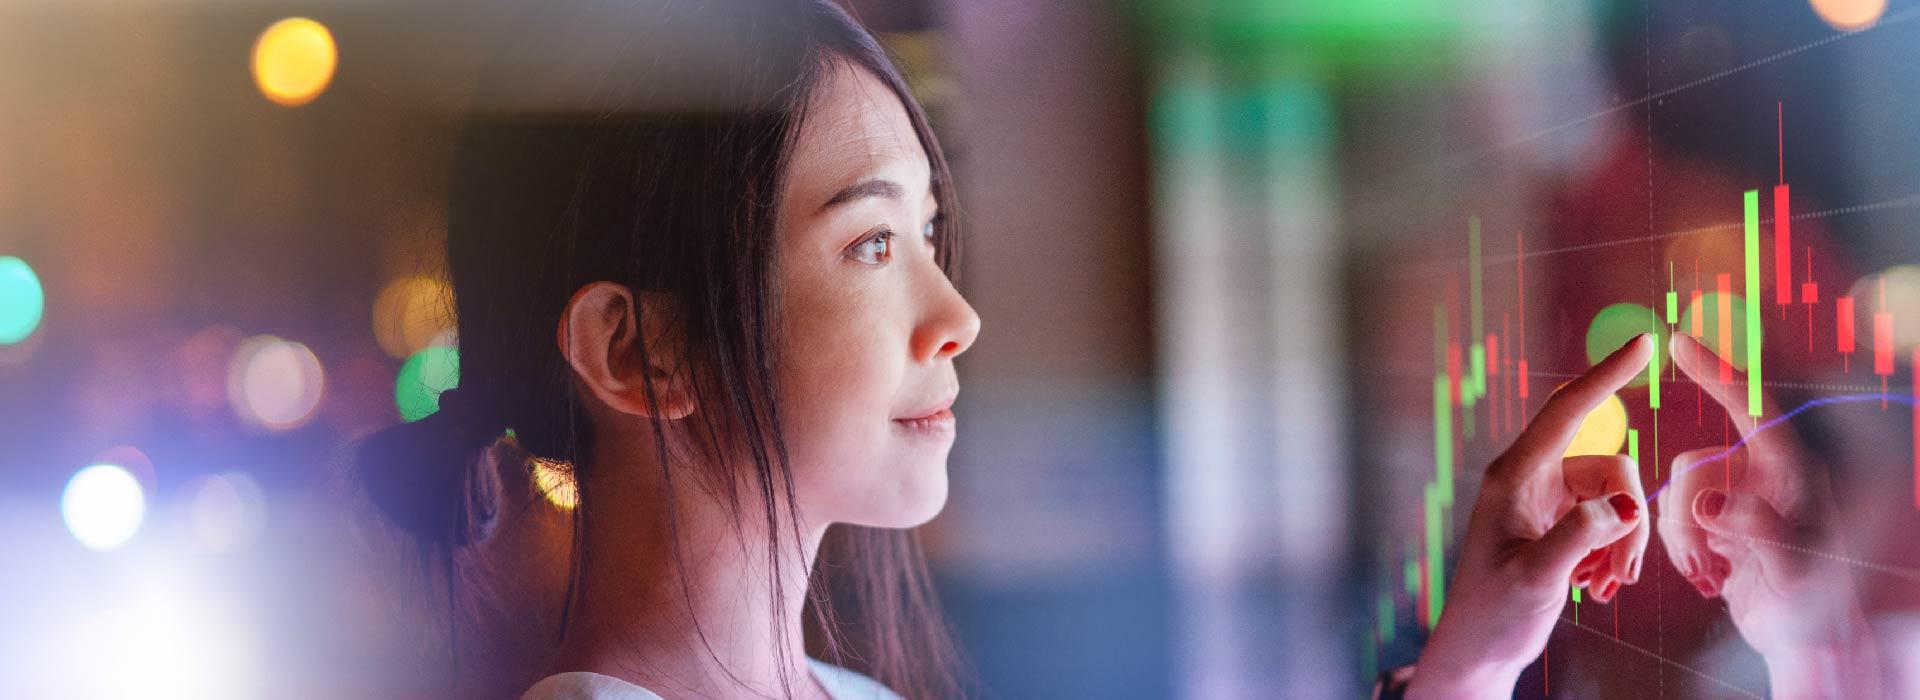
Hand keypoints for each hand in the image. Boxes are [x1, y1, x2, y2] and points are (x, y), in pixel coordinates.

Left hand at [1407, 335, 1652, 699]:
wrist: (1480, 651)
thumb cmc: (1493, 615)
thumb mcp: (1536, 578)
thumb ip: (1578, 538)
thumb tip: (1622, 505)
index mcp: (1513, 477)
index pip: (1567, 411)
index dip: (1606, 375)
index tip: (1643, 342)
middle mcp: (1530, 479)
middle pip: (1610, 469)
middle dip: (1629, 519)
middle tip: (1621, 576)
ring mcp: (1547, 500)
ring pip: (1617, 498)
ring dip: (1623, 544)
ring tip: (1605, 588)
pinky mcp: (1560, 521)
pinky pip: (1610, 519)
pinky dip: (1615, 552)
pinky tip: (1597, 587)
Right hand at [1658, 334, 1880, 698]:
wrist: (1802, 640)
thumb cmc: (1814, 606)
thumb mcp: (1794, 571)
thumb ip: (1755, 530)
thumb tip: (1708, 502)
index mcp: (1794, 473)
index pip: (1753, 408)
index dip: (1716, 372)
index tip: (1678, 341)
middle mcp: (1764, 478)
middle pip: (1695, 465)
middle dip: (1687, 517)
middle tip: (1709, 567)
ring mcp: (1738, 499)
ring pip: (1677, 494)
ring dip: (1683, 540)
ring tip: (1711, 577)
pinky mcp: (1716, 523)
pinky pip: (1672, 519)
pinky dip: (1680, 551)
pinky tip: (1710, 578)